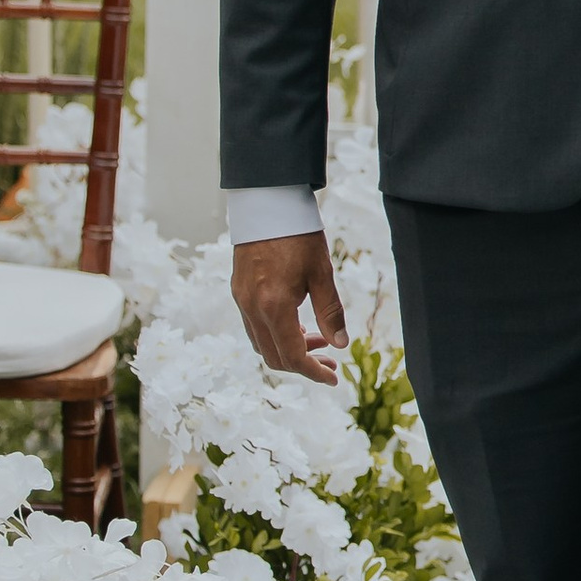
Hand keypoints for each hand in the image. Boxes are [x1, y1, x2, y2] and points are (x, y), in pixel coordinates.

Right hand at [232, 231, 347, 383]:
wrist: (267, 204)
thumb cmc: (298, 235)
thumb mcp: (321, 274)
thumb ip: (331, 311)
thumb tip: (341, 344)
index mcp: (274, 307)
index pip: (292, 356)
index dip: (314, 372)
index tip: (333, 377)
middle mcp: (252, 309)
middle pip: (274, 357)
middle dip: (303, 365)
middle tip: (331, 362)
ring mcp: (242, 301)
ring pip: (262, 343)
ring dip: (289, 350)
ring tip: (319, 340)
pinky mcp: (239, 292)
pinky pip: (254, 327)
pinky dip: (276, 334)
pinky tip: (297, 325)